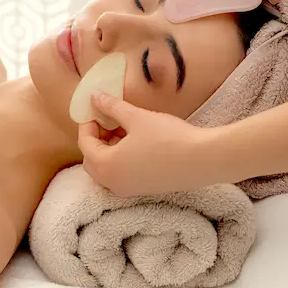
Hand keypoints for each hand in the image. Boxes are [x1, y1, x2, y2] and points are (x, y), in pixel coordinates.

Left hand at [77, 93, 211, 196]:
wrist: (203, 160)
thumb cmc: (168, 138)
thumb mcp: (136, 117)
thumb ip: (112, 107)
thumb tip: (94, 97)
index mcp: (106, 167)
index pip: (85, 144)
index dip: (88, 123)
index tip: (96, 108)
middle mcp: (113, 183)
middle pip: (92, 160)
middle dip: (96, 139)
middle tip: (107, 119)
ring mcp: (129, 190)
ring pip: (107, 169)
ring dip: (109, 149)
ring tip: (124, 128)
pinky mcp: (144, 190)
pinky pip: (121, 174)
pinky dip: (121, 159)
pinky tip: (136, 142)